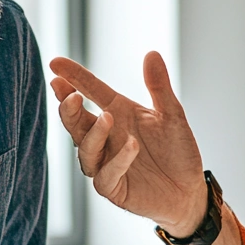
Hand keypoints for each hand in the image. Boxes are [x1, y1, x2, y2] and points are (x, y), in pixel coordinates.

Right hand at [49, 52, 207, 235]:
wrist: (189, 190)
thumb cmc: (177, 151)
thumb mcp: (173, 115)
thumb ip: (160, 87)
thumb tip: (152, 54)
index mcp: (117, 113)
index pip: (89, 91)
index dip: (73, 77)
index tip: (55, 64)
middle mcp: (106, 137)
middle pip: (77, 122)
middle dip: (69, 109)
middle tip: (72, 96)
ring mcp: (106, 163)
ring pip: (86, 149)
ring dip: (94, 134)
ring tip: (107, 118)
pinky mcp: (113, 188)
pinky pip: (106, 176)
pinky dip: (117, 160)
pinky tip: (131, 146)